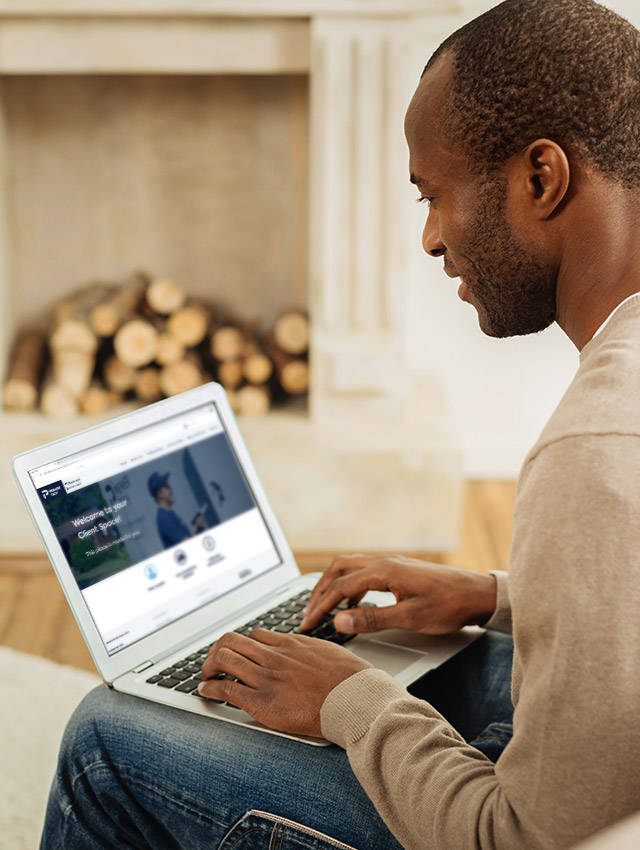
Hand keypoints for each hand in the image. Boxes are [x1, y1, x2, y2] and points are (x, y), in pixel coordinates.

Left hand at [198, 629, 372, 737]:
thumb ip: (311, 651)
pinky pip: (226, 689)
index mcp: (291, 644)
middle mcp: (275, 656)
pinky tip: (206, 692)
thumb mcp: (329, 653)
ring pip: (224, 659)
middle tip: (213, 665)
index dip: (241, 645)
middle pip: (232, 641)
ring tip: (205, 677)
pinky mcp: (263, 701)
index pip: (254, 635)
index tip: (236, 654)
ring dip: (208, 667)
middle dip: (217, 652)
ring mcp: (267, 677)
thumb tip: (308, 653)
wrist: (356, 699)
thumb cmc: (351, 681)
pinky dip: (210, 689)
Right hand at [300, 554, 496, 635]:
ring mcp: (391, 563)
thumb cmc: (449, 605)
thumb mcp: (410, 618)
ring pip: (350, 567)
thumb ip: (373, 619)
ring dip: (333, 585)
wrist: (477, 593)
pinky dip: (350, 586)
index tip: (308, 623)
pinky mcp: (398, 569)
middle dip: (319, 590)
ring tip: (324, 608)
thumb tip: (340, 620)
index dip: (320, 606)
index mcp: (384, 571)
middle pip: (338, 568)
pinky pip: (363, 572)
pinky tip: (353, 605)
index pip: (340, 587)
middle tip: (309, 613)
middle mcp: (384, 562)